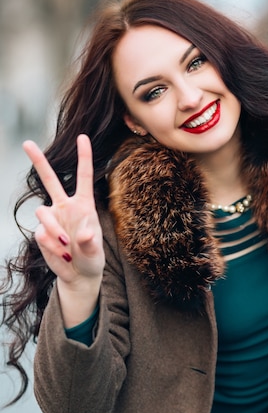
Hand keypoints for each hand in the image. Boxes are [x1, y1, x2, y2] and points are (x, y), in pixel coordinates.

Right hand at [22, 135, 104, 325]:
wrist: (78, 275)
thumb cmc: (92, 259)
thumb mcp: (96, 252)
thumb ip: (90, 242)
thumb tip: (84, 234)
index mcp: (84, 205)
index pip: (83, 177)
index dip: (84, 157)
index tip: (82, 137)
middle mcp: (66, 207)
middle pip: (50, 180)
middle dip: (38, 161)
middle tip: (26, 142)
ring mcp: (52, 219)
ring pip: (42, 212)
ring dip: (54, 230)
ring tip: (67, 248)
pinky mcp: (42, 232)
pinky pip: (42, 234)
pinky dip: (52, 246)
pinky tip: (63, 256)